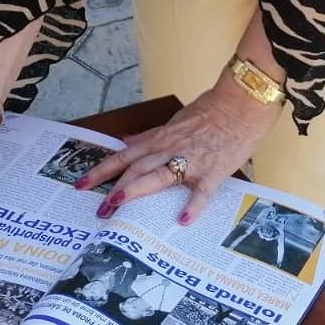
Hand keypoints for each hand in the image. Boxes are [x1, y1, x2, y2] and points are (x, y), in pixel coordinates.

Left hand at [80, 78, 281, 223]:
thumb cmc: (211, 111)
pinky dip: (193, 206)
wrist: (242, 104)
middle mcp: (171, 149)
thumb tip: (127, 142)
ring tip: (119, 205)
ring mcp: (192, 160)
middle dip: (114, 187)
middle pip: (135, 168)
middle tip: (99, 209)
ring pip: (159, 175)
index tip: (81, 184)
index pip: (124, 155)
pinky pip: (202, 191)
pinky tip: (183, 221)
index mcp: (161, 138)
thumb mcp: (175, 121)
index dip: (102, 170)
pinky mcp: (213, 171)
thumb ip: (150, 136)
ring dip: (137, 190)